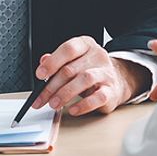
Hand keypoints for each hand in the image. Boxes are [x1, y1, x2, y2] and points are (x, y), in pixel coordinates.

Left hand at [30, 36, 148, 115]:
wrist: (117, 80)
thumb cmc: (90, 70)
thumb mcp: (73, 62)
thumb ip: (57, 61)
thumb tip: (43, 61)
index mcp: (86, 45)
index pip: (68, 49)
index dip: (52, 62)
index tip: (40, 75)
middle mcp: (97, 56)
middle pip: (71, 69)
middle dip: (52, 86)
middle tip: (41, 99)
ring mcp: (106, 73)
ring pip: (84, 80)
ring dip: (65, 94)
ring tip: (54, 104)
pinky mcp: (111, 91)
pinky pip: (98, 98)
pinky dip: (83, 105)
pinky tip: (73, 109)